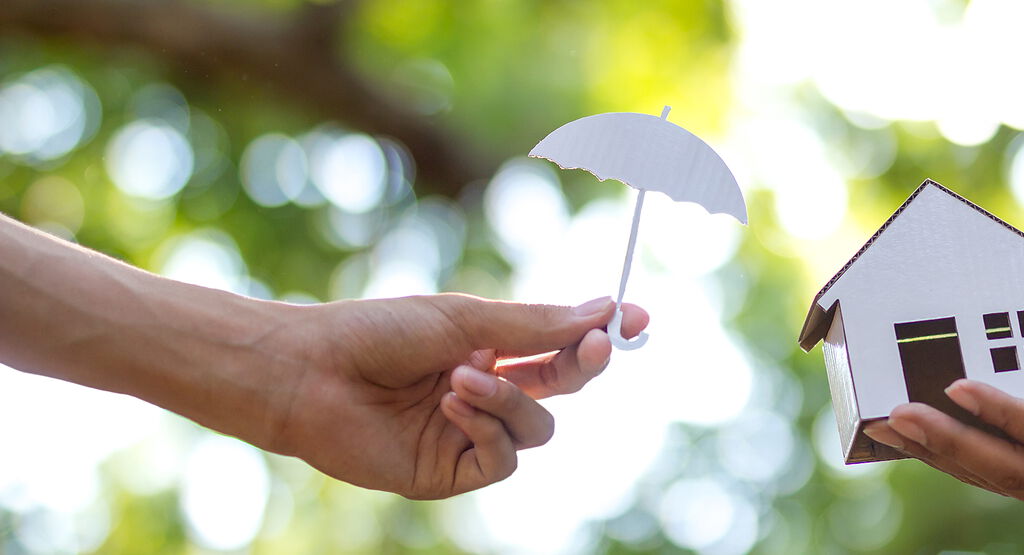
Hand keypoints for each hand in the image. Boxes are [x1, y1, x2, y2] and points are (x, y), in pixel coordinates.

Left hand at [262, 294, 647, 499]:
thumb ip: (536, 326)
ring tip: (460, 378)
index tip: (637, 319)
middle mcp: (486, 392)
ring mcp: (470, 434)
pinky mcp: (450, 472)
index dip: (599, 335)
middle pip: (562, 386)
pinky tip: (451, 406)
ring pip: (537, 428)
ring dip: (510, 401)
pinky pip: (503, 460)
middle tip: (596, 344)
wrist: (311, 373)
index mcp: (489, 348)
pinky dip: (486, 431)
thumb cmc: (378, 333)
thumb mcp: (466, 319)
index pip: (560, 345)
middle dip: (582, 365)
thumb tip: (604, 309)